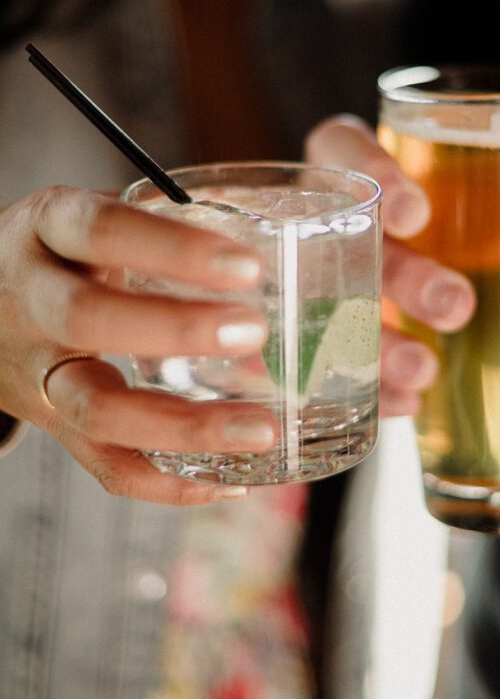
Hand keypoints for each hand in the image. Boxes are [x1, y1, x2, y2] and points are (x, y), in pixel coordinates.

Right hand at [0, 186, 276, 503]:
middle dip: (175, 330)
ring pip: (97, 411)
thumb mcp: (91, 215)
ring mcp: (38, 371)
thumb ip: (164, 217)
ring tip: (260, 428)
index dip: (174, 249)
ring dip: (183, 426)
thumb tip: (268, 220)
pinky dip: (166, 483)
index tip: (246, 266)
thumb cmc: (62, 251)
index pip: (103, 232)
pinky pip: (103, 466)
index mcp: (49, 230)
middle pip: (86, 320)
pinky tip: (229, 479)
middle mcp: (33, 299)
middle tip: (252, 331)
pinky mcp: (54, 424)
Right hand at [306, 116, 475, 416]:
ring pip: (322, 305)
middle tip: (457, 306)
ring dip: (376, 342)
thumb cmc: (447, 210)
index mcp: (353, 161)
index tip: (418, 213)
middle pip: (344, 236)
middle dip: (399, 276)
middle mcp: (322, 213)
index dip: (372, 172)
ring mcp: (305, 272)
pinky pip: (319, 360)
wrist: (393, 259)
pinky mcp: (308, 329)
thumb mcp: (490, 191)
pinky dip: (366, 386)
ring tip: (428, 370)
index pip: (341, 144)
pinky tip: (409, 403)